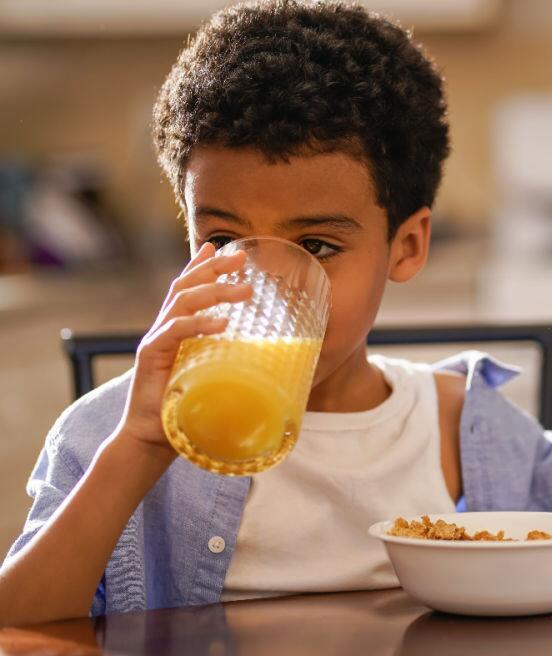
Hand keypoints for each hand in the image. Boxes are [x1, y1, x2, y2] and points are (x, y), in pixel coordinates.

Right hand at [113, 242, 251, 452]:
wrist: (152, 438)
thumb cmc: (187, 408)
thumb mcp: (214, 376)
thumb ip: (229, 360)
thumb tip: (267, 357)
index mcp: (177, 329)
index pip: (187, 289)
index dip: (202, 266)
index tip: (222, 247)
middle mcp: (164, 328)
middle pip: (186, 286)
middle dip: (213, 268)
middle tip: (241, 258)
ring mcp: (156, 340)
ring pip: (182, 303)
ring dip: (214, 292)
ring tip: (245, 290)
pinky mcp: (151, 357)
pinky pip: (175, 332)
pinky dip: (198, 324)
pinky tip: (222, 323)